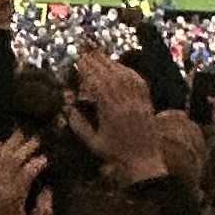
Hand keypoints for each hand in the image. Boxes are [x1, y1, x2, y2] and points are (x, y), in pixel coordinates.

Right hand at [67, 49, 167, 183]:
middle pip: (111, 76)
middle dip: (97, 61)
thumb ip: (78, 123)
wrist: (144, 163)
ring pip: (125, 76)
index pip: (98, 84)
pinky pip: (138, 82)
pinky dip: (128, 71)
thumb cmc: (115, 155)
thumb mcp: (92, 142)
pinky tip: (120, 66)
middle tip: (86, 50)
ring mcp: (139, 102)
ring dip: (111, 63)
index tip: (78, 59)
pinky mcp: (148, 103)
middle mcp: (127, 104)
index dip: (88, 70)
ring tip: (99, 54)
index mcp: (112, 112)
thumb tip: (67, 104)